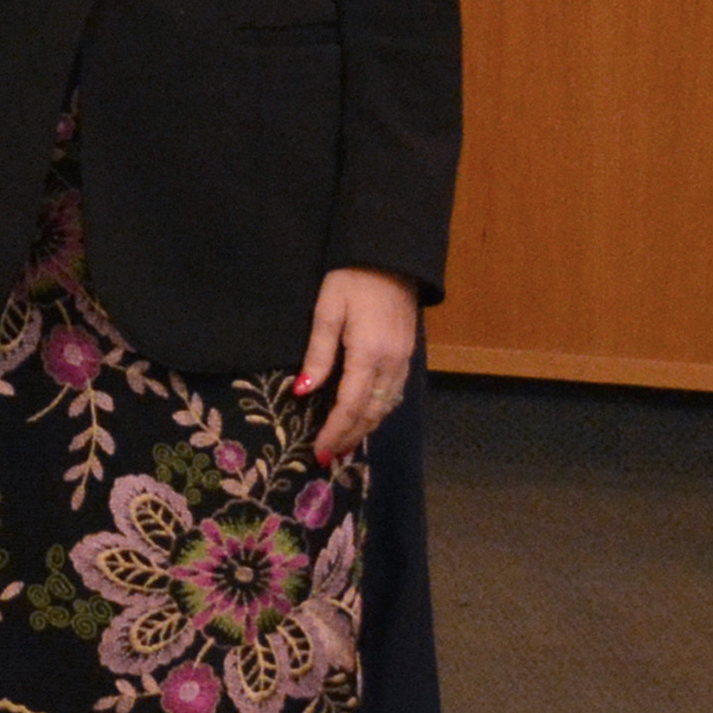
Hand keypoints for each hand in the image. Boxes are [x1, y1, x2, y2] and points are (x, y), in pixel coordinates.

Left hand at [295, 266, 419, 461]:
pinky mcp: (409, 354)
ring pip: (387, 406)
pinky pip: (395, 393)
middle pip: (371, 412)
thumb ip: (318, 355)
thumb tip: (303, 392)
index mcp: (369, 353)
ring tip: (344, 444)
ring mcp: (404, 359)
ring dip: (365, 428)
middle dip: (349, 437)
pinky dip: (379, 411)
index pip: (350, 405)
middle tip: (328, 456)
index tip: (319, 451)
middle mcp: (391, 363)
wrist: (390, 256)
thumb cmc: (351, 279)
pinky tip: (365, 417)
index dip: (334, 431)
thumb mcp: (327, 312)